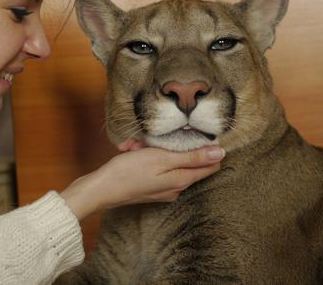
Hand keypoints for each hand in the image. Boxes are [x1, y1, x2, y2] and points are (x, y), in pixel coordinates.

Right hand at [60, 141, 224, 220]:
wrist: (100, 190)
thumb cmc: (129, 172)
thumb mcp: (162, 159)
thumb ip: (192, 157)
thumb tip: (221, 154)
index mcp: (182, 180)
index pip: (210, 164)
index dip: (203, 146)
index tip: (188, 134)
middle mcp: (176, 187)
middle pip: (185, 160)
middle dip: (168, 146)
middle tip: (148, 141)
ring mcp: (162, 189)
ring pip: (166, 161)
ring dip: (151, 149)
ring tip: (134, 147)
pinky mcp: (149, 187)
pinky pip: (152, 167)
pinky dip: (142, 156)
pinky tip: (129, 152)